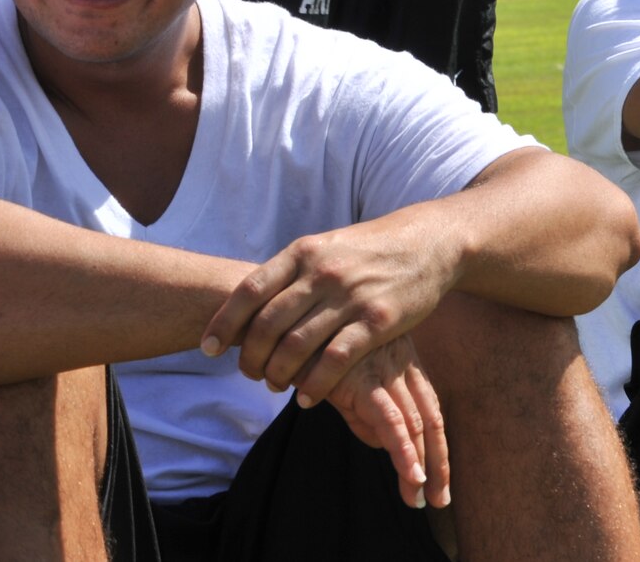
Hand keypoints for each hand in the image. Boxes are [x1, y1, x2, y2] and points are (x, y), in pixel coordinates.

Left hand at [199, 214, 458, 406]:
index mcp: (305, 252)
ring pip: (297, 347)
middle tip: (247, 374)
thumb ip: (293, 273)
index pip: (250, 290)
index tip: (208, 348)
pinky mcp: (378, 321)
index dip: (224, 323)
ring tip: (276, 387)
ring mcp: (351, 297)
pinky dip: (315, 384)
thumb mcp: (327, 247)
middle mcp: (323, 273)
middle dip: (250, 357)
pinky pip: (336, 360)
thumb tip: (251, 303)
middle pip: (268, 325)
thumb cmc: (371, 249)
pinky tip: (307, 398)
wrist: (430, 242)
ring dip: (279, 375)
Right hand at [326, 330, 450, 508]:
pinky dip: (403, 448)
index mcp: (404, 362)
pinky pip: (389, 418)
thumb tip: (385, 445)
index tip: (439, 483)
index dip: (438, 448)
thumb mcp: (347, 383)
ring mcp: (385, 368)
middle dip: (438, 462)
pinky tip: (410, 473)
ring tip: (421, 496)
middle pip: (430, 418)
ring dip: (421, 463)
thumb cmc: (314, 353)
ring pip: (415, 421)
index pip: (430, 410)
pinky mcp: (362, 377)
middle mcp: (402, 363)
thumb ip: (365, 412)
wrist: (284, 325)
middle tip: (439, 499)